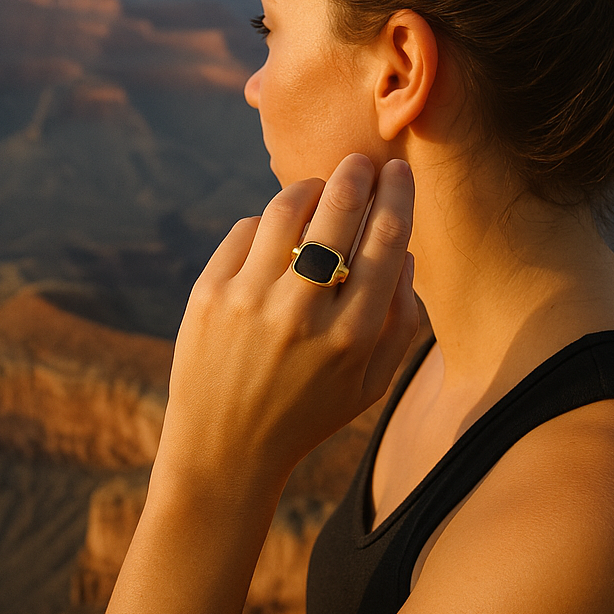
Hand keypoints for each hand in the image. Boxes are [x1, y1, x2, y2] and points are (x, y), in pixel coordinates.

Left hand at [158, 153, 417, 490]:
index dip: (398, 196)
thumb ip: (402, 324)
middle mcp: (302, 313)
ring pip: (286, 209)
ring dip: (309, 188)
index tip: (399, 173)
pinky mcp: (208, 294)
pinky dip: (266, 222)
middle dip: (356, 175)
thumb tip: (405, 253)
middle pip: (339, 212)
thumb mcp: (370, 387)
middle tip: (360, 162)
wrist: (225, 450)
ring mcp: (250, 300)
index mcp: (352, 338)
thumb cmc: (307, 415)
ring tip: (319, 188)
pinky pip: (245, 230)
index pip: (387, 242)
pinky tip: (277, 233)